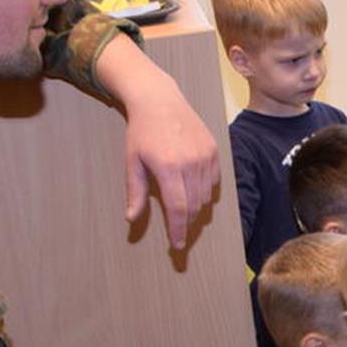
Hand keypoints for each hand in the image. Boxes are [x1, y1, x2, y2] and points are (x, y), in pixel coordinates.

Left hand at [96, 35, 219, 248]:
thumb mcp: (132, 162)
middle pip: (195, 206)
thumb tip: (132, 219)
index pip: (179, 209)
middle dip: (187, 222)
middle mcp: (190, 163)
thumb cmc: (142, 132)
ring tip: (182, 205)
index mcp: (168, 168)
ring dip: (196, 206)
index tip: (177, 245)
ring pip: (206, 196)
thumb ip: (135, 192)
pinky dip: (205, 191)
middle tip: (178, 229)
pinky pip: (214, 182)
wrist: (159, 100)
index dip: (179, 230)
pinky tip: (192, 187)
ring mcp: (205, 156)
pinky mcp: (214, 151)